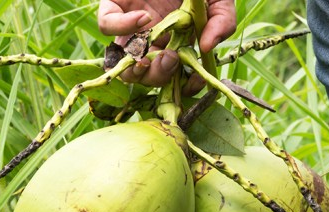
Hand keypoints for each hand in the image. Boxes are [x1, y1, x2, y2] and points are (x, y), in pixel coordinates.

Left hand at [98, 0, 235, 91]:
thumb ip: (222, 21)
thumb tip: (208, 48)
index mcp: (178, 41)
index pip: (177, 77)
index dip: (185, 86)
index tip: (194, 82)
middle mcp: (153, 39)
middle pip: (149, 76)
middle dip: (160, 76)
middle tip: (171, 58)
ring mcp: (131, 26)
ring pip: (123, 63)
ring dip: (138, 68)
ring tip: (154, 54)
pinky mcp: (114, 6)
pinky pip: (107, 26)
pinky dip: (123, 27)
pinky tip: (144, 18)